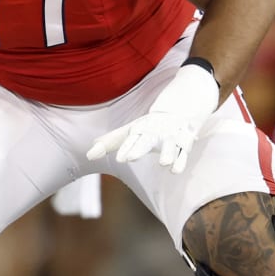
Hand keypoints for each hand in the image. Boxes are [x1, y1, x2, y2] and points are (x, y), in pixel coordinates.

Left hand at [87, 62, 220, 174]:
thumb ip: (111, 142)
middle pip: (147, 141)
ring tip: (163, 163)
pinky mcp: (185, 142)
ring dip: (167, 154)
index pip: (131, 140)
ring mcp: (171, 137)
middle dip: (139, 149)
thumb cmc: (151, 124)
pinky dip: (180, 161)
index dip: (125, 148)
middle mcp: (155, 133)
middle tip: (130, 159)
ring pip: (170, 146)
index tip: (119, 159)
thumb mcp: (132, 130)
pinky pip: (184, 152)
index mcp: (141, 129)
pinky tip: (175, 169)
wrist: (181, 106)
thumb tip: (89, 153)